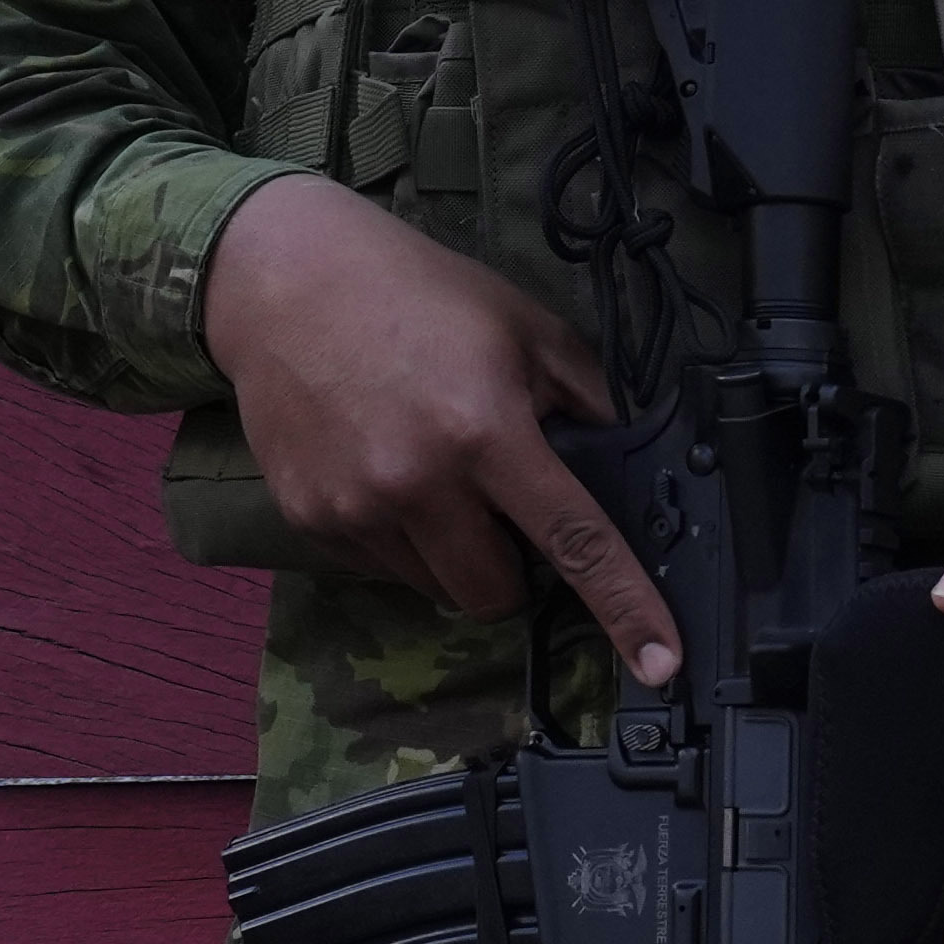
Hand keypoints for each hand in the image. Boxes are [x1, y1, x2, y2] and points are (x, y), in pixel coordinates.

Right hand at [199, 171, 684, 684]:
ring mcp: (355, 508)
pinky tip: (383, 468)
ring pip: (436, 587)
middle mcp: (417, 482)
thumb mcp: (525, 327)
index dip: (625, 606)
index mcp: (486, 431)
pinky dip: (399, 538)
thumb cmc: (415, 293)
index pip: (575, 540)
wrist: (281, 279)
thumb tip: (627, 466)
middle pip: (494, 593)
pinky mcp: (309, 519)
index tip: (661, 664)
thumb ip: (586, 400)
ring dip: (453, 554)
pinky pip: (381, 567)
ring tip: (432, 472)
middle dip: (514, 569)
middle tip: (500, 504)